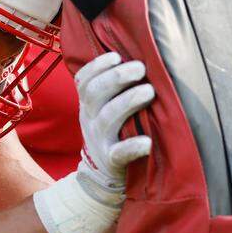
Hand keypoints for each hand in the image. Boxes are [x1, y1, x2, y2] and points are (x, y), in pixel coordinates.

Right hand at [73, 52, 153, 204]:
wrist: (100, 178)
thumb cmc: (112, 133)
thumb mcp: (103, 109)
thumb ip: (112, 88)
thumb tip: (138, 54)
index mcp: (88, 105)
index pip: (83, 81)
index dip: (97, 66)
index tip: (116, 56)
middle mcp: (89, 119)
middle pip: (95, 94)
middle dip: (116, 77)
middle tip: (140, 68)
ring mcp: (100, 140)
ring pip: (107, 118)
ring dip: (127, 102)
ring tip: (148, 91)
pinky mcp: (112, 161)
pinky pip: (119, 154)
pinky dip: (132, 147)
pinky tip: (146, 142)